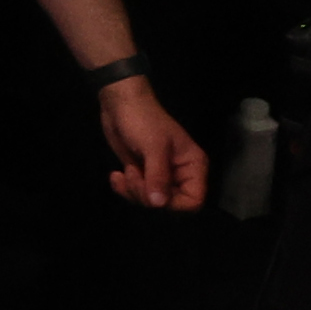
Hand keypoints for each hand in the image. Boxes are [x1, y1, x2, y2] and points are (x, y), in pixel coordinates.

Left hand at [97, 75, 211, 212]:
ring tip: (125, 172)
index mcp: (193, 166)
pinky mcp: (143, 175)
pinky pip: (136, 194)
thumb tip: (159, 204)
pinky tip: (116, 175)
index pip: (194, 201)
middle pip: (169, 204)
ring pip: (151, 202)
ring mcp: (161, 176)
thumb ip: (158, 176)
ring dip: (133, 191)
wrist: (120, 105)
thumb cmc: (143, 120)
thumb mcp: (153, 146)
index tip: (153, 194)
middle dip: (147, 196)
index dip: (174, 204)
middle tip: (133, 176)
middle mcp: (181, 174)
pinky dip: (124, 189)